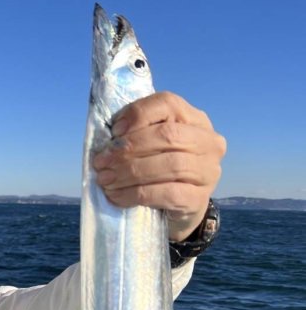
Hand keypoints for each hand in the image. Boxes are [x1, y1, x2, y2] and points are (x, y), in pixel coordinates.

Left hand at [92, 91, 226, 241]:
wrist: (177, 206)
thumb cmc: (157, 167)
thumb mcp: (148, 144)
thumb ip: (135, 132)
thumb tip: (109, 138)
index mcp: (194, 119)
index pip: (168, 103)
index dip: (138, 114)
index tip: (113, 131)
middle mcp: (209, 142)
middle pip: (168, 135)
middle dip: (128, 149)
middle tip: (101, 162)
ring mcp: (209, 172)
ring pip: (169, 165)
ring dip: (129, 172)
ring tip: (105, 180)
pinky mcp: (199, 199)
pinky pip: (167, 194)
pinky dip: (136, 194)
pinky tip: (117, 196)